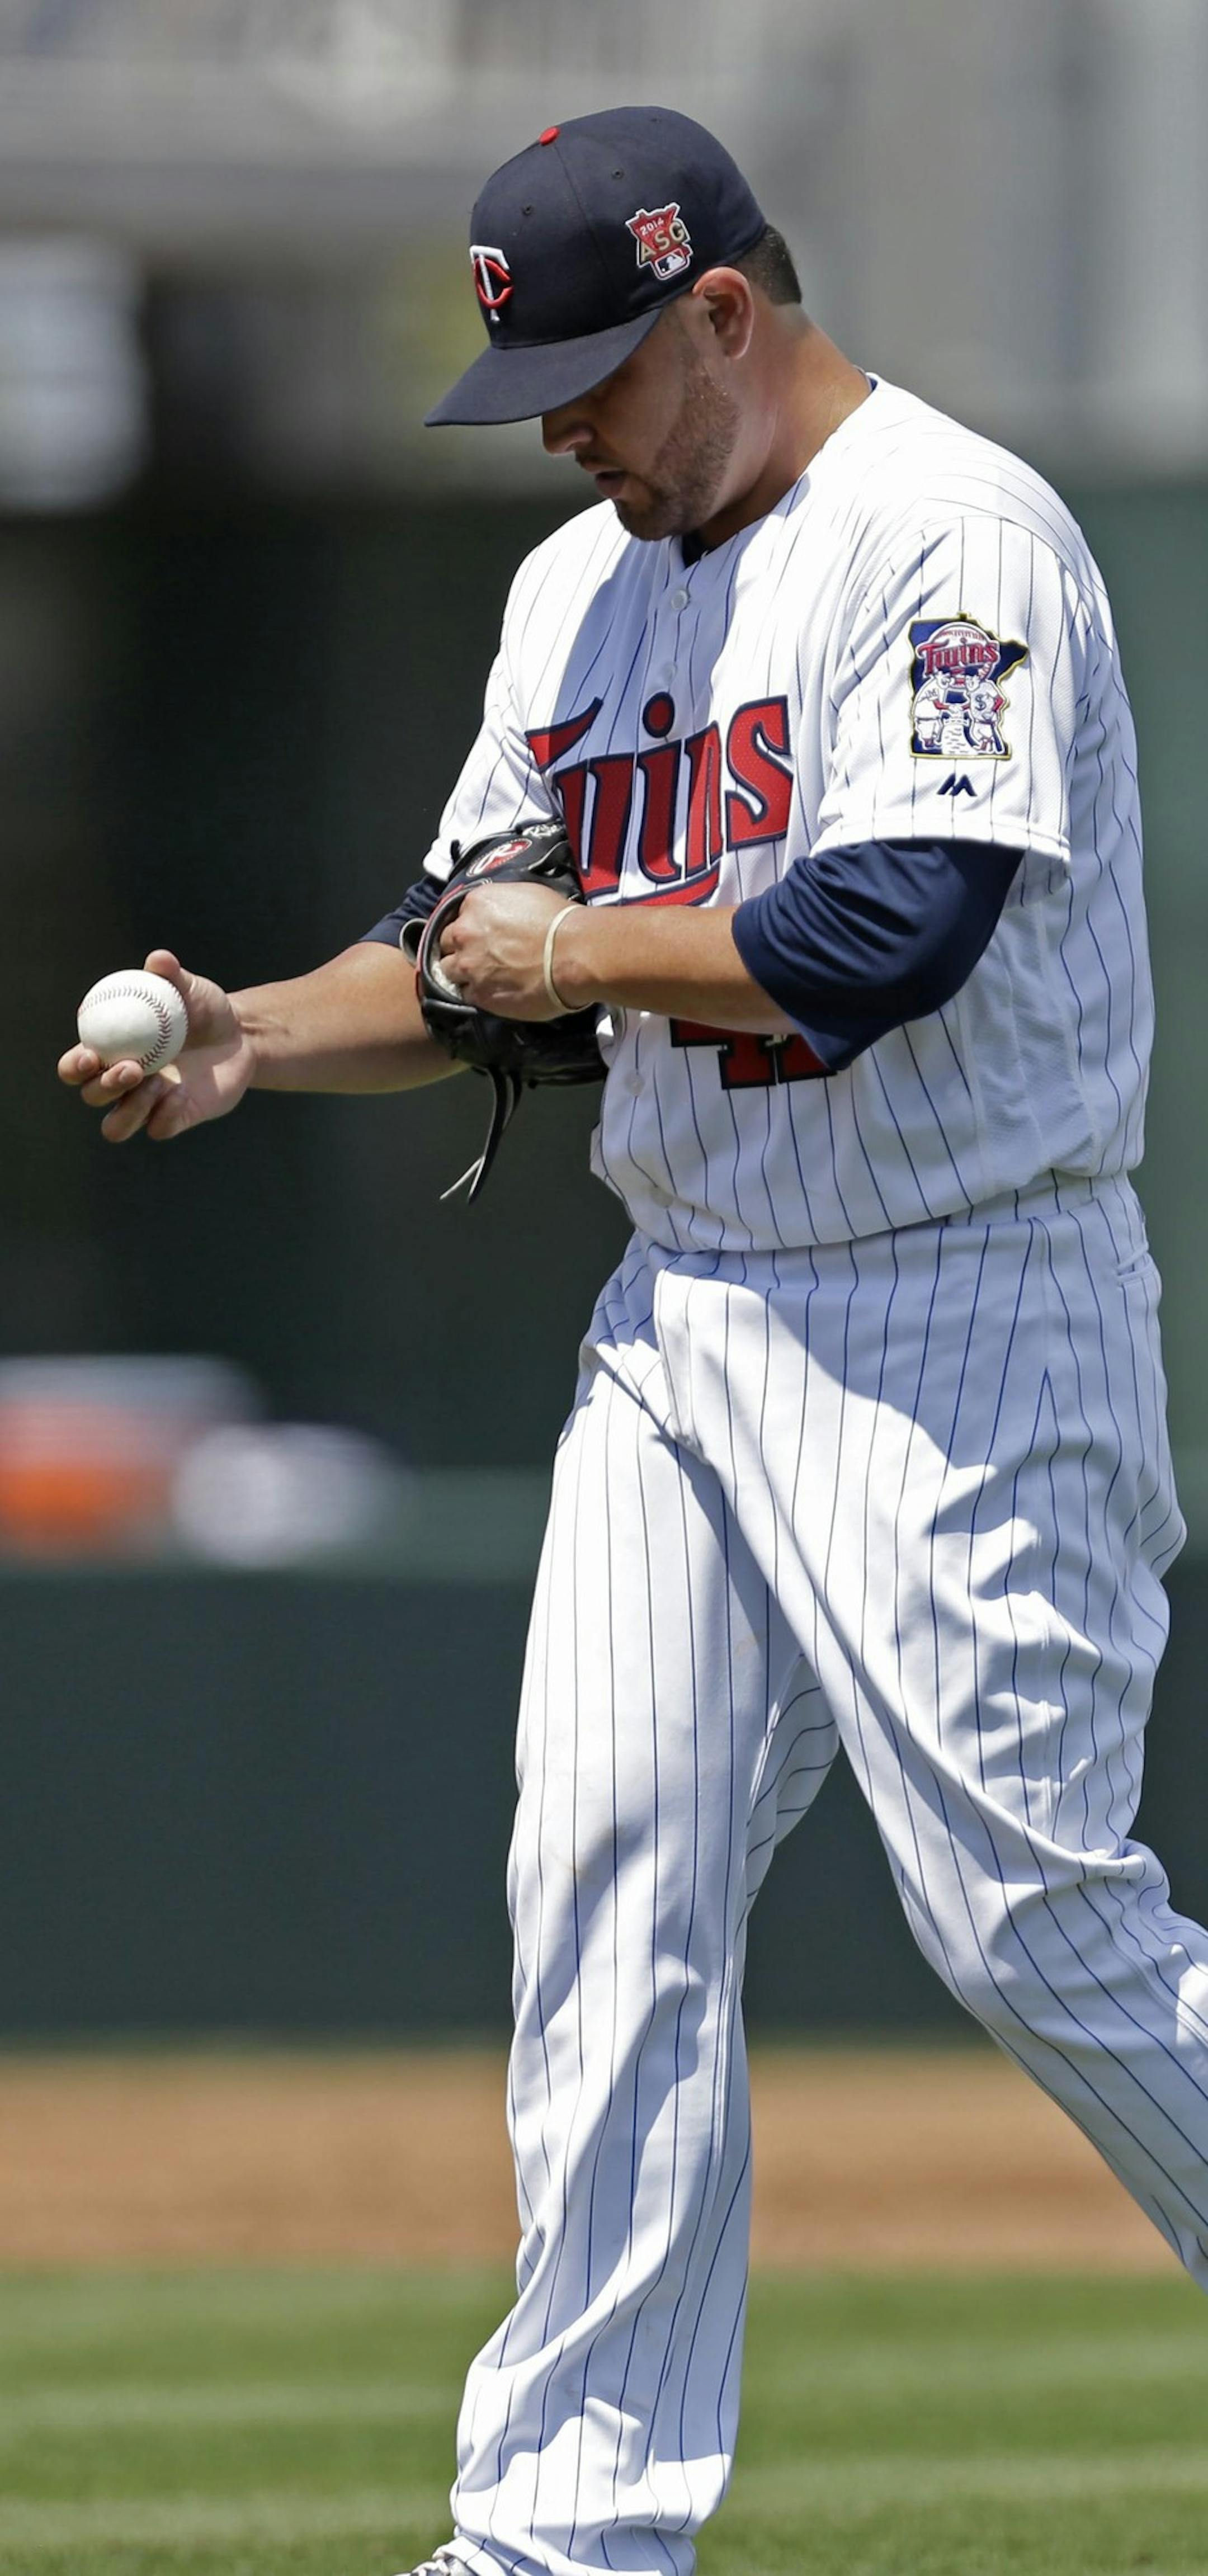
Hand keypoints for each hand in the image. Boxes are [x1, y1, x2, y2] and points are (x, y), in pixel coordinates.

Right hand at [58, 949, 258, 1142]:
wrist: (241, 1036)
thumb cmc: (204, 1009)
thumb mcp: (191, 989)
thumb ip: (172, 976)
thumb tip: (159, 960)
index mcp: (111, 1051)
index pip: (75, 1067)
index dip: (73, 1067)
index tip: (90, 1055)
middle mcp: (122, 1083)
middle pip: (92, 1097)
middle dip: (104, 1086)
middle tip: (132, 1067)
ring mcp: (146, 1104)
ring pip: (116, 1126)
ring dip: (129, 1109)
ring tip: (159, 1082)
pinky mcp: (174, 1119)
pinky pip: (158, 1129)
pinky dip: (166, 1115)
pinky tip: (183, 1094)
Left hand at [438, 883, 568, 1020]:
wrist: (573, 954)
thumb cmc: (559, 922)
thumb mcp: (525, 895)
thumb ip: (500, 905)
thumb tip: (499, 917)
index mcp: (475, 903)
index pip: (457, 917)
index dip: (469, 928)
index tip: (480, 936)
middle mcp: (464, 932)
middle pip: (446, 943)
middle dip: (460, 949)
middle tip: (479, 957)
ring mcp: (468, 965)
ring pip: (448, 971)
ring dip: (461, 974)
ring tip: (482, 978)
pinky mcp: (478, 994)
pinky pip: (465, 994)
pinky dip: (476, 993)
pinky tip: (493, 992)